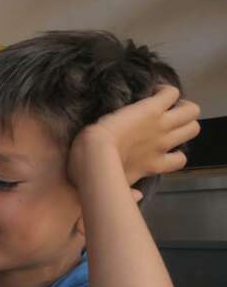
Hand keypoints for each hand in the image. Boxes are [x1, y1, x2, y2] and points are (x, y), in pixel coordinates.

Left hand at [69, 86, 199, 187]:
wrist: (94, 156)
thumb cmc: (98, 174)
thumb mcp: (117, 187)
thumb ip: (129, 193)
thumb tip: (137, 196)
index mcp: (154, 164)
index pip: (179, 160)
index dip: (174, 151)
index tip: (160, 144)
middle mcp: (162, 143)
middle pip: (192, 130)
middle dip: (182, 124)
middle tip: (164, 119)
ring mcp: (160, 125)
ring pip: (191, 111)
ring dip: (181, 106)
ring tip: (165, 104)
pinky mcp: (151, 108)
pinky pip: (171, 93)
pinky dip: (166, 90)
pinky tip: (154, 91)